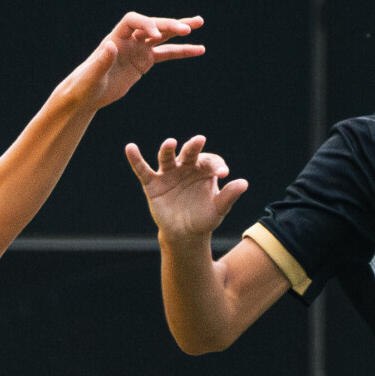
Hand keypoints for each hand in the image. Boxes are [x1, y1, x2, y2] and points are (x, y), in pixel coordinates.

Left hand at [73, 13, 205, 111]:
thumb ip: (102, 60)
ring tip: (199, 23)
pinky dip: (182, 51)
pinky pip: (166, 53)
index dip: (145, 24)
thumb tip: (110, 45)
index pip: (132, 21)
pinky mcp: (145, 61)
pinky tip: (198, 49)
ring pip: (162, 35)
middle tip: (187, 28)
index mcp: (115, 38)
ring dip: (180, 29)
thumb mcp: (92, 75)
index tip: (157, 36)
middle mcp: (128, 40)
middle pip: (151, 25)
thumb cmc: (85, 84)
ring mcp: (138, 49)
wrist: (87, 94)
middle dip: (169, 25)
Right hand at [125, 135, 249, 243]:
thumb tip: (244, 183)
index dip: (217, 165)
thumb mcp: (218, 209)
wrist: (185, 235)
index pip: (210, 161)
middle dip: (193, 147)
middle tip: (200, 140)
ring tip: (171, 143)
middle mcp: (185, 168)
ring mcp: (168, 174)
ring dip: (168, 149)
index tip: (224, 174)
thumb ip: (229, 196)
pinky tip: (130, 148)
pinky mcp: (153, 184)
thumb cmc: (204, 219)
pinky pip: (143, 170)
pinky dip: (136, 159)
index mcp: (203, 170)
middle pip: (189, 153)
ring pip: (167, 158)